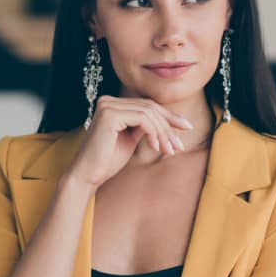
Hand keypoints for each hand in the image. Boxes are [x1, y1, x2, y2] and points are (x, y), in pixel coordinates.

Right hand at [67, 96, 194, 190]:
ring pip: (148, 113)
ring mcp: (108, 106)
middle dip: (169, 126)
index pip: (147, 106)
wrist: (88, 175)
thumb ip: (145, 127)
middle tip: (179, 146)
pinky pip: (142, 119)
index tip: (187, 128)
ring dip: (163, 133)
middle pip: (150, 107)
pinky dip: (153, 132)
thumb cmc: (108, 161)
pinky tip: (156, 147)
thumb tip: (169, 123)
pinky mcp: (109, 115)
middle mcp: (108, 101)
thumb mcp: (131, 139)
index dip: (169, 117)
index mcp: (113, 105)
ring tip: (169, 151)